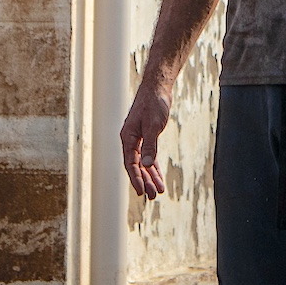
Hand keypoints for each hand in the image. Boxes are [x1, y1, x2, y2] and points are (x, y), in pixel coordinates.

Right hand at [119, 84, 171, 199]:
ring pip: (143, 163)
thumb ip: (150, 145)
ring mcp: (138, 139)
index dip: (136, 178)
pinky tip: (157, 176)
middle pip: (136, 166)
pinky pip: (149, 156)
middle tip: (153, 196)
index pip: (131, 163)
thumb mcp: (153, 125)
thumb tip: (147, 165)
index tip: (141, 192)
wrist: (157, 88)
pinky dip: (153, 167)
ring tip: (157, 191)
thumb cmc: (153, 104)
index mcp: (128, 138)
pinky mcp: (147, 137)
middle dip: (144, 181)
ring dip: (150, 177)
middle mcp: (130, 140)